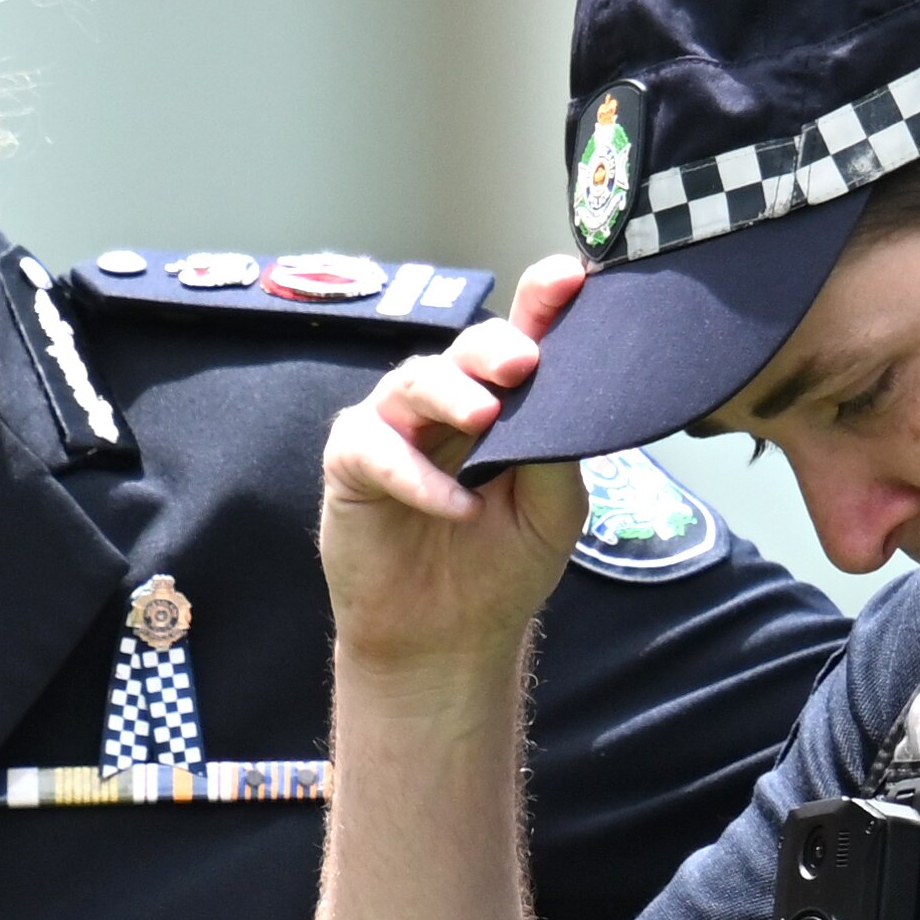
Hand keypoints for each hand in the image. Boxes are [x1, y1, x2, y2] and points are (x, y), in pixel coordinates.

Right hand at [320, 255, 593, 676]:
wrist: (448, 640)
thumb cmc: (500, 568)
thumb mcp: (553, 511)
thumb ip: (558, 451)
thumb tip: (565, 397)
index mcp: (501, 404)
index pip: (521, 342)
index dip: (541, 304)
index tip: (569, 279)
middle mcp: (446, 404)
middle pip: (465, 350)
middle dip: (493, 348)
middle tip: (523, 364)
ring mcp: (395, 428)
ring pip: (414, 382)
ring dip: (451, 395)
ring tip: (485, 420)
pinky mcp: (351, 463)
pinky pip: (375, 449)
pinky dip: (415, 474)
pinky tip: (454, 505)